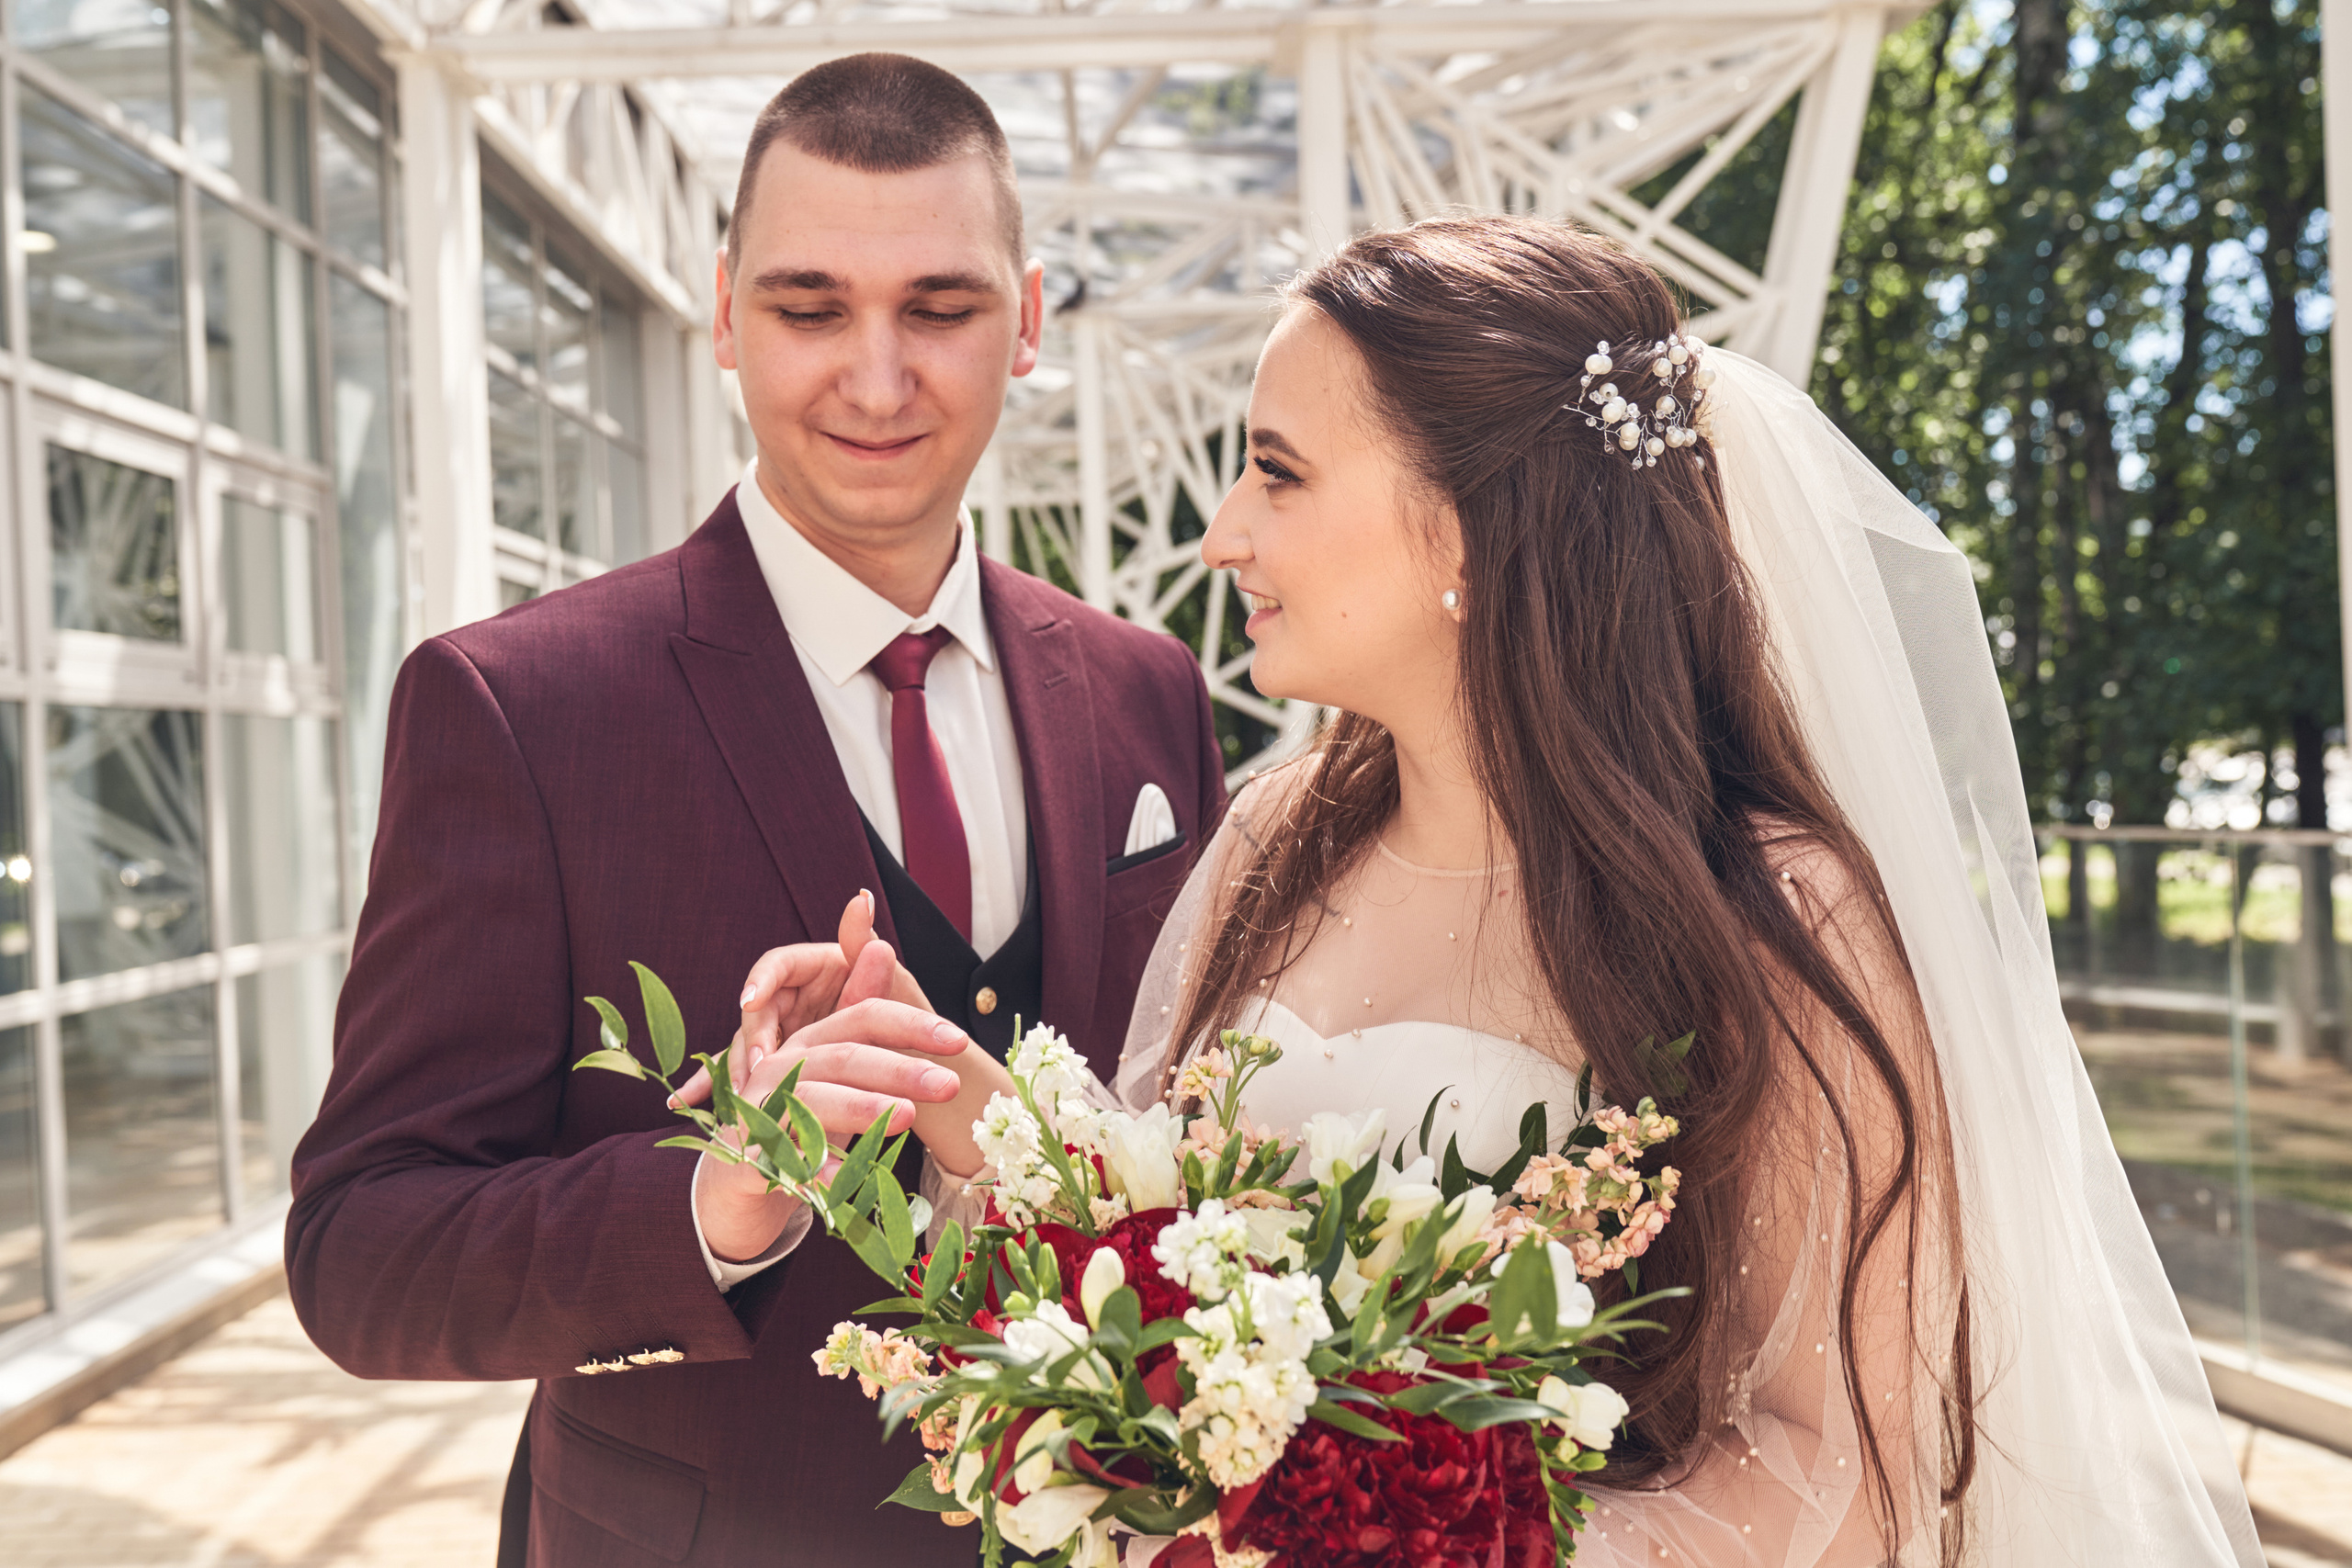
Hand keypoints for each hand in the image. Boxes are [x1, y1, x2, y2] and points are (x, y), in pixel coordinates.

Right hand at [670, 890, 929, 1109]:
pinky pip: (742, 1073)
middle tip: (757, 1065)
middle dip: (752, 1037)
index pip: (777, 965)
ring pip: (745, 1045)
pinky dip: (715, 1086)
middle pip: (757, 1011)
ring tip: (738, 1095)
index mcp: (814, 969)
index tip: (749, 1001)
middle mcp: (792, 998)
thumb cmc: (910, 1025)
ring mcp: (781, 1033)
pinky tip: (684, 1099)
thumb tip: (861, 899)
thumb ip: (867, 949)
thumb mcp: (893, 987)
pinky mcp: (775, 1065)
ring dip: (734, 1067)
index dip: (761, 981)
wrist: (916, 1077)